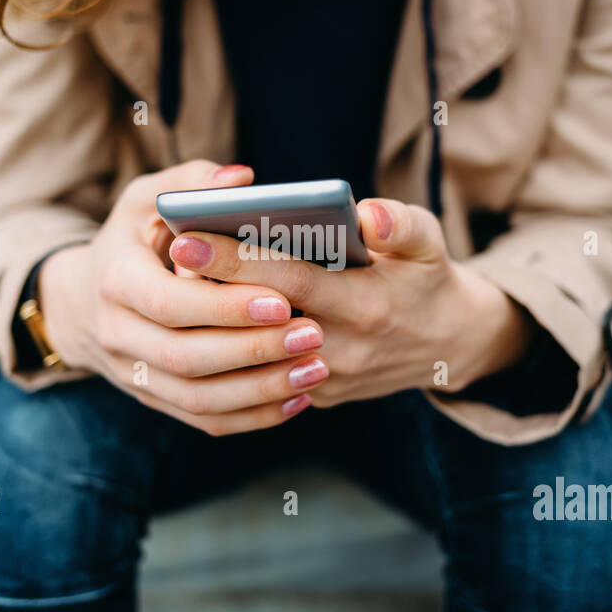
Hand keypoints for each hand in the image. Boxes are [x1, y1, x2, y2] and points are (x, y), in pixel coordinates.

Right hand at [38, 160, 331, 435]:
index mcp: (116, 281)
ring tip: (315, 370)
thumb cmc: (130, 242)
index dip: (226, 306)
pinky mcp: (154, 400)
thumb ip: (191, 182)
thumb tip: (241, 179)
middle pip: (187, 357)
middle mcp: (118, 335)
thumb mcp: (145, 201)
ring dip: (261, 390)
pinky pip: (205, 420)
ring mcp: (134, 375)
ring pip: (198, 399)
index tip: (283, 300)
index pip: (171, 303)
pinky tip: (298, 399)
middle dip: (254, 350)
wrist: (80, 304)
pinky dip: (254, 416)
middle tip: (313, 335)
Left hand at [168, 198, 533, 407]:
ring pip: (254, 354)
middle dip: (209, 288)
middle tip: (162, 254)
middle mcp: (343, 349)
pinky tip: (199, 315)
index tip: (188, 236)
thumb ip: (401, 224)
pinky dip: (230, 348)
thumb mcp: (429, 243)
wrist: (448, 346)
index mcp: (367, 304)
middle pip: (260, 318)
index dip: (236, 260)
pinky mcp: (316, 395)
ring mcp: (327, 380)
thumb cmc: (426, 279)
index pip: (289, 280)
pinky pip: (263, 376)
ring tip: (173, 281)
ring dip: (213, 321)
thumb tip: (366, 215)